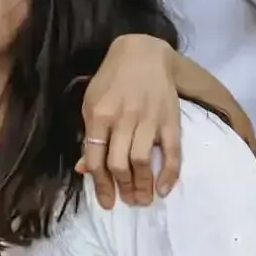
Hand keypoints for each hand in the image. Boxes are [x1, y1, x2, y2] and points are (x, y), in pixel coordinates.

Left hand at [79, 35, 181, 207]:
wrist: (143, 53)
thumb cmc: (112, 80)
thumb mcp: (91, 102)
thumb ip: (89, 135)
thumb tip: (83, 169)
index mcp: (98, 114)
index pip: (96, 158)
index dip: (100, 185)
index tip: (107, 203)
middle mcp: (123, 119)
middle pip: (120, 164)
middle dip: (122, 189)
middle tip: (128, 201)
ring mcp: (148, 120)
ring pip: (143, 162)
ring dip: (143, 187)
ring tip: (143, 200)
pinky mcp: (170, 120)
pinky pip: (171, 153)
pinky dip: (168, 175)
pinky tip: (163, 189)